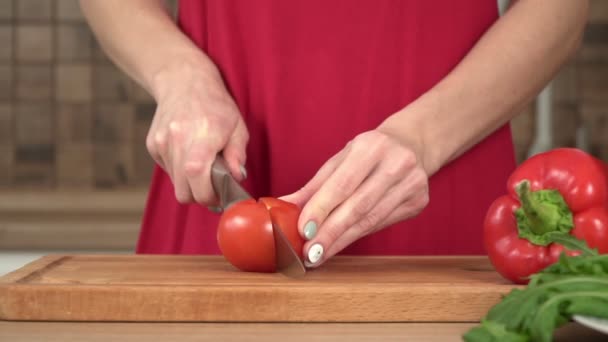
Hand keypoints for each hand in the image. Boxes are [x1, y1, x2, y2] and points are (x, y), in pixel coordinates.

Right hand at [146, 59, 248, 204]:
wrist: (183, 80)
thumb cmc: (215, 104)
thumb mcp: (237, 126)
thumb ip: (238, 154)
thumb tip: (238, 178)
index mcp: (202, 139)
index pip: (198, 183)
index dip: (209, 197)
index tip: (220, 197)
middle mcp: (177, 142)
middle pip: (183, 192)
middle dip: (199, 196)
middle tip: (213, 188)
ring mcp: (161, 144)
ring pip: (175, 182)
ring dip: (189, 182)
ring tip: (202, 164)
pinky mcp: (152, 145)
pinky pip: (168, 169)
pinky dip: (179, 169)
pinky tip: (189, 152)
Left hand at [280, 129, 429, 266]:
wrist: (411, 145)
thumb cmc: (368, 153)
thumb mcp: (340, 160)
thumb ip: (314, 186)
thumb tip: (283, 207)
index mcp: (372, 146)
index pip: (343, 184)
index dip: (321, 209)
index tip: (303, 231)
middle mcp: (397, 163)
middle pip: (358, 206)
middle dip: (331, 233)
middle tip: (309, 253)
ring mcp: (412, 183)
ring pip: (371, 220)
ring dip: (341, 240)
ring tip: (319, 254)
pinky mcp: (419, 202)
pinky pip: (382, 224)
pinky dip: (357, 235)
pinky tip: (340, 244)